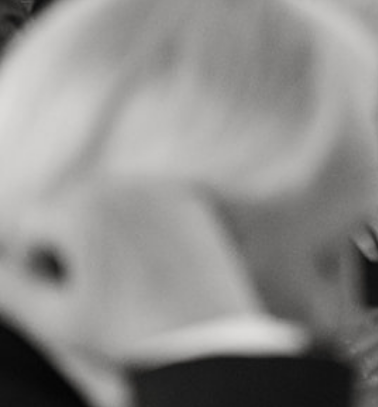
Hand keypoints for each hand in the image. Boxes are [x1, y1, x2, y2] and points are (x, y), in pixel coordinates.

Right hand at [0, 180, 264, 362]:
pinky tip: (152, 269)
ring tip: (122, 282)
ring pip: (108, 203)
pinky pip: (148, 206)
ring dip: (102, 233)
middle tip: (95, 290)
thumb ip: (12, 286)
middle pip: (70, 206)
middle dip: (69, 243)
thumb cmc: (124, 335)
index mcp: (82, 208)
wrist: (206, 341)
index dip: (38, 264)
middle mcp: (123, 186)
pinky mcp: (192, 200)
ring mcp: (162, 189)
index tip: (66, 297)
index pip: (32, 222)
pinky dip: (140, 230)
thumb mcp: (53, 317)